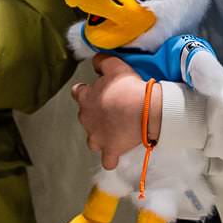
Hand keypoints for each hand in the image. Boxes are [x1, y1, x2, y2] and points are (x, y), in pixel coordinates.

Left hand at [70, 56, 154, 170]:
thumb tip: (95, 62)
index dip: (87, 91)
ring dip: (101, 135)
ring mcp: (97, 137)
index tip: (98, 91)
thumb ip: (101, 62)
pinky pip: (107, 160)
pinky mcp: (110, 150)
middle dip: (95, 113)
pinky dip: (111, 157)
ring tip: (114, 130)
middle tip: (112, 108)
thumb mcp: (115, 65)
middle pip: (85, 116)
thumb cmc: (129, 88)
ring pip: (93, 139)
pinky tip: (116, 153)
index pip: (78, 92)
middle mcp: (86, 118)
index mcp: (85, 97)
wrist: (144, 110)